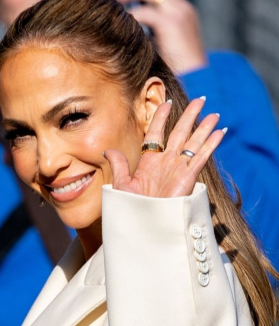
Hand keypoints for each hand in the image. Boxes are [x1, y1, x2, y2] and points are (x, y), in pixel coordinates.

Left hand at [104, 98, 224, 198]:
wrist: (144, 225)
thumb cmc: (132, 208)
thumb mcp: (122, 184)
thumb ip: (118, 165)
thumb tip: (106, 149)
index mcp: (149, 161)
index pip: (156, 133)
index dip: (161, 117)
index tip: (166, 102)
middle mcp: (166, 162)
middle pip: (180, 132)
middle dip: (190, 116)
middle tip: (200, 100)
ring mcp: (178, 169)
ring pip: (194, 142)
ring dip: (204, 128)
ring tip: (214, 114)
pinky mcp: (188, 177)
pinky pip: (201, 157)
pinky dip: (211, 144)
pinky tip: (219, 132)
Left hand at [115, 0, 206, 74]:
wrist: (198, 81)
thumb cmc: (179, 72)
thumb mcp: (164, 48)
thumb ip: (151, 36)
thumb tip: (130, 33)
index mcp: (181, 13)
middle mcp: (181, 9)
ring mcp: (179, 14)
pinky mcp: (173, 24)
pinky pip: (148, 12)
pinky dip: (133, 13)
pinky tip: (121, 16)